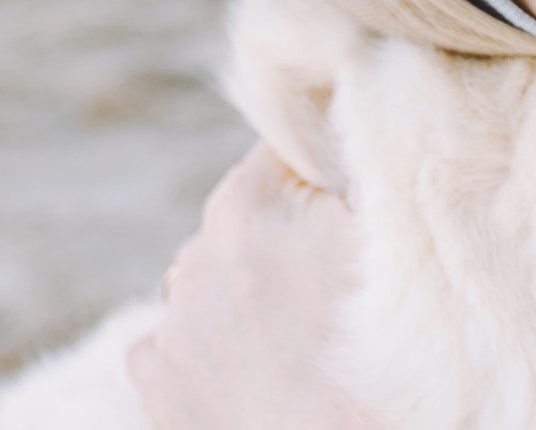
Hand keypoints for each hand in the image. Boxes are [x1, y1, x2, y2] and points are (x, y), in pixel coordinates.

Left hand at [127, 143, 381, 429]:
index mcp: (244, 208)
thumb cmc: (368, 349)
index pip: (273, 156)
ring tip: (283, 334)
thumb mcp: (377, 244)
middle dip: (270, 236)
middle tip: (318, 276)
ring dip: (233, 295)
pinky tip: (235, 365)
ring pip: (200, 283)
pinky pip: (165, 343)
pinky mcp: (158, 378)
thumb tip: (350, 158)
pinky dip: (196, 347)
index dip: (307, 168)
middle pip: (236, 222)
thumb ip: (356, 185)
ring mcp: (173, 322)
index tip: (331, 189)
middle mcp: (195, 256)